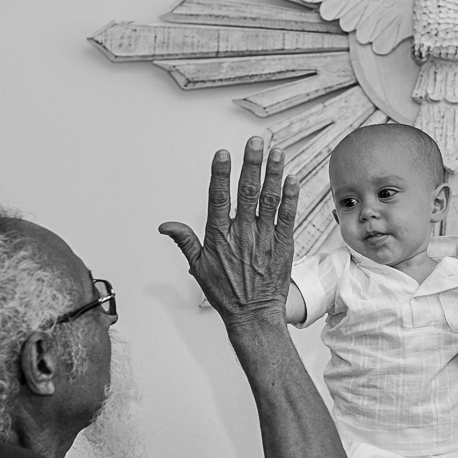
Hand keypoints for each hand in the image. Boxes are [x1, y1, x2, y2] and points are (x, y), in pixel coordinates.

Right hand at [159, 136, 297, 325]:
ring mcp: (264, 240)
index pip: (218, 199)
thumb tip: (164, 226)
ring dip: (274, 175)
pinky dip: (290, 198)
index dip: (221, 175)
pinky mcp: (283, 246)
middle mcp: (242, 235)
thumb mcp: (198, 267)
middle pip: (247, 194)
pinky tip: (293, 179)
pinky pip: (287, 218)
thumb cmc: (226, 293)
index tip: (223, 154)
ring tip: (276, 152)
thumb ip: (184, 241)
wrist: (253, 315)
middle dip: (251, 165)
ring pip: (270, 201)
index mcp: (219, 238)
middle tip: (255, 142)